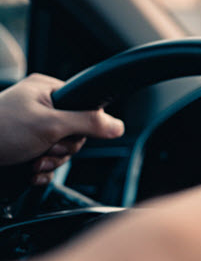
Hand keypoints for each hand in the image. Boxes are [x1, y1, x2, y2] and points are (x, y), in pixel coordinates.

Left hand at [0, 73, 124, 183]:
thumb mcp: (50, 125)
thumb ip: (88, 123)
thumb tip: (118, 125)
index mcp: (47, 89)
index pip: (84, 107)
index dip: (81, 126)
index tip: (67, 135)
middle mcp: (40, 106)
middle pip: (74, 132)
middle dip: (61, 149)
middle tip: (46, 150)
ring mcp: (31, 128)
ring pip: (60, 149)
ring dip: (50, 162)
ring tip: (33, 162)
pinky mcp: (23, 147)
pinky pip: (46, 161)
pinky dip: (40, 171)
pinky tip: (30, 171)